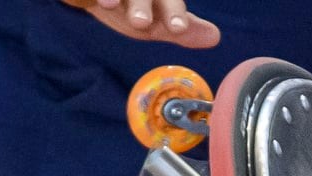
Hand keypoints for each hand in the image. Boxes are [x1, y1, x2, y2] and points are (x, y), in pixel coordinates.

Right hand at [56, 0, 220, 47]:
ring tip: (110, 4)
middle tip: (140, 23)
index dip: (174, 13)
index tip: (177, 28)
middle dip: (143, 4)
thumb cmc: (133, 6)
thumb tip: (215, 37)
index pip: (171, 1)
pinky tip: (96, 0)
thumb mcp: (158, 20)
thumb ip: (182, 29)